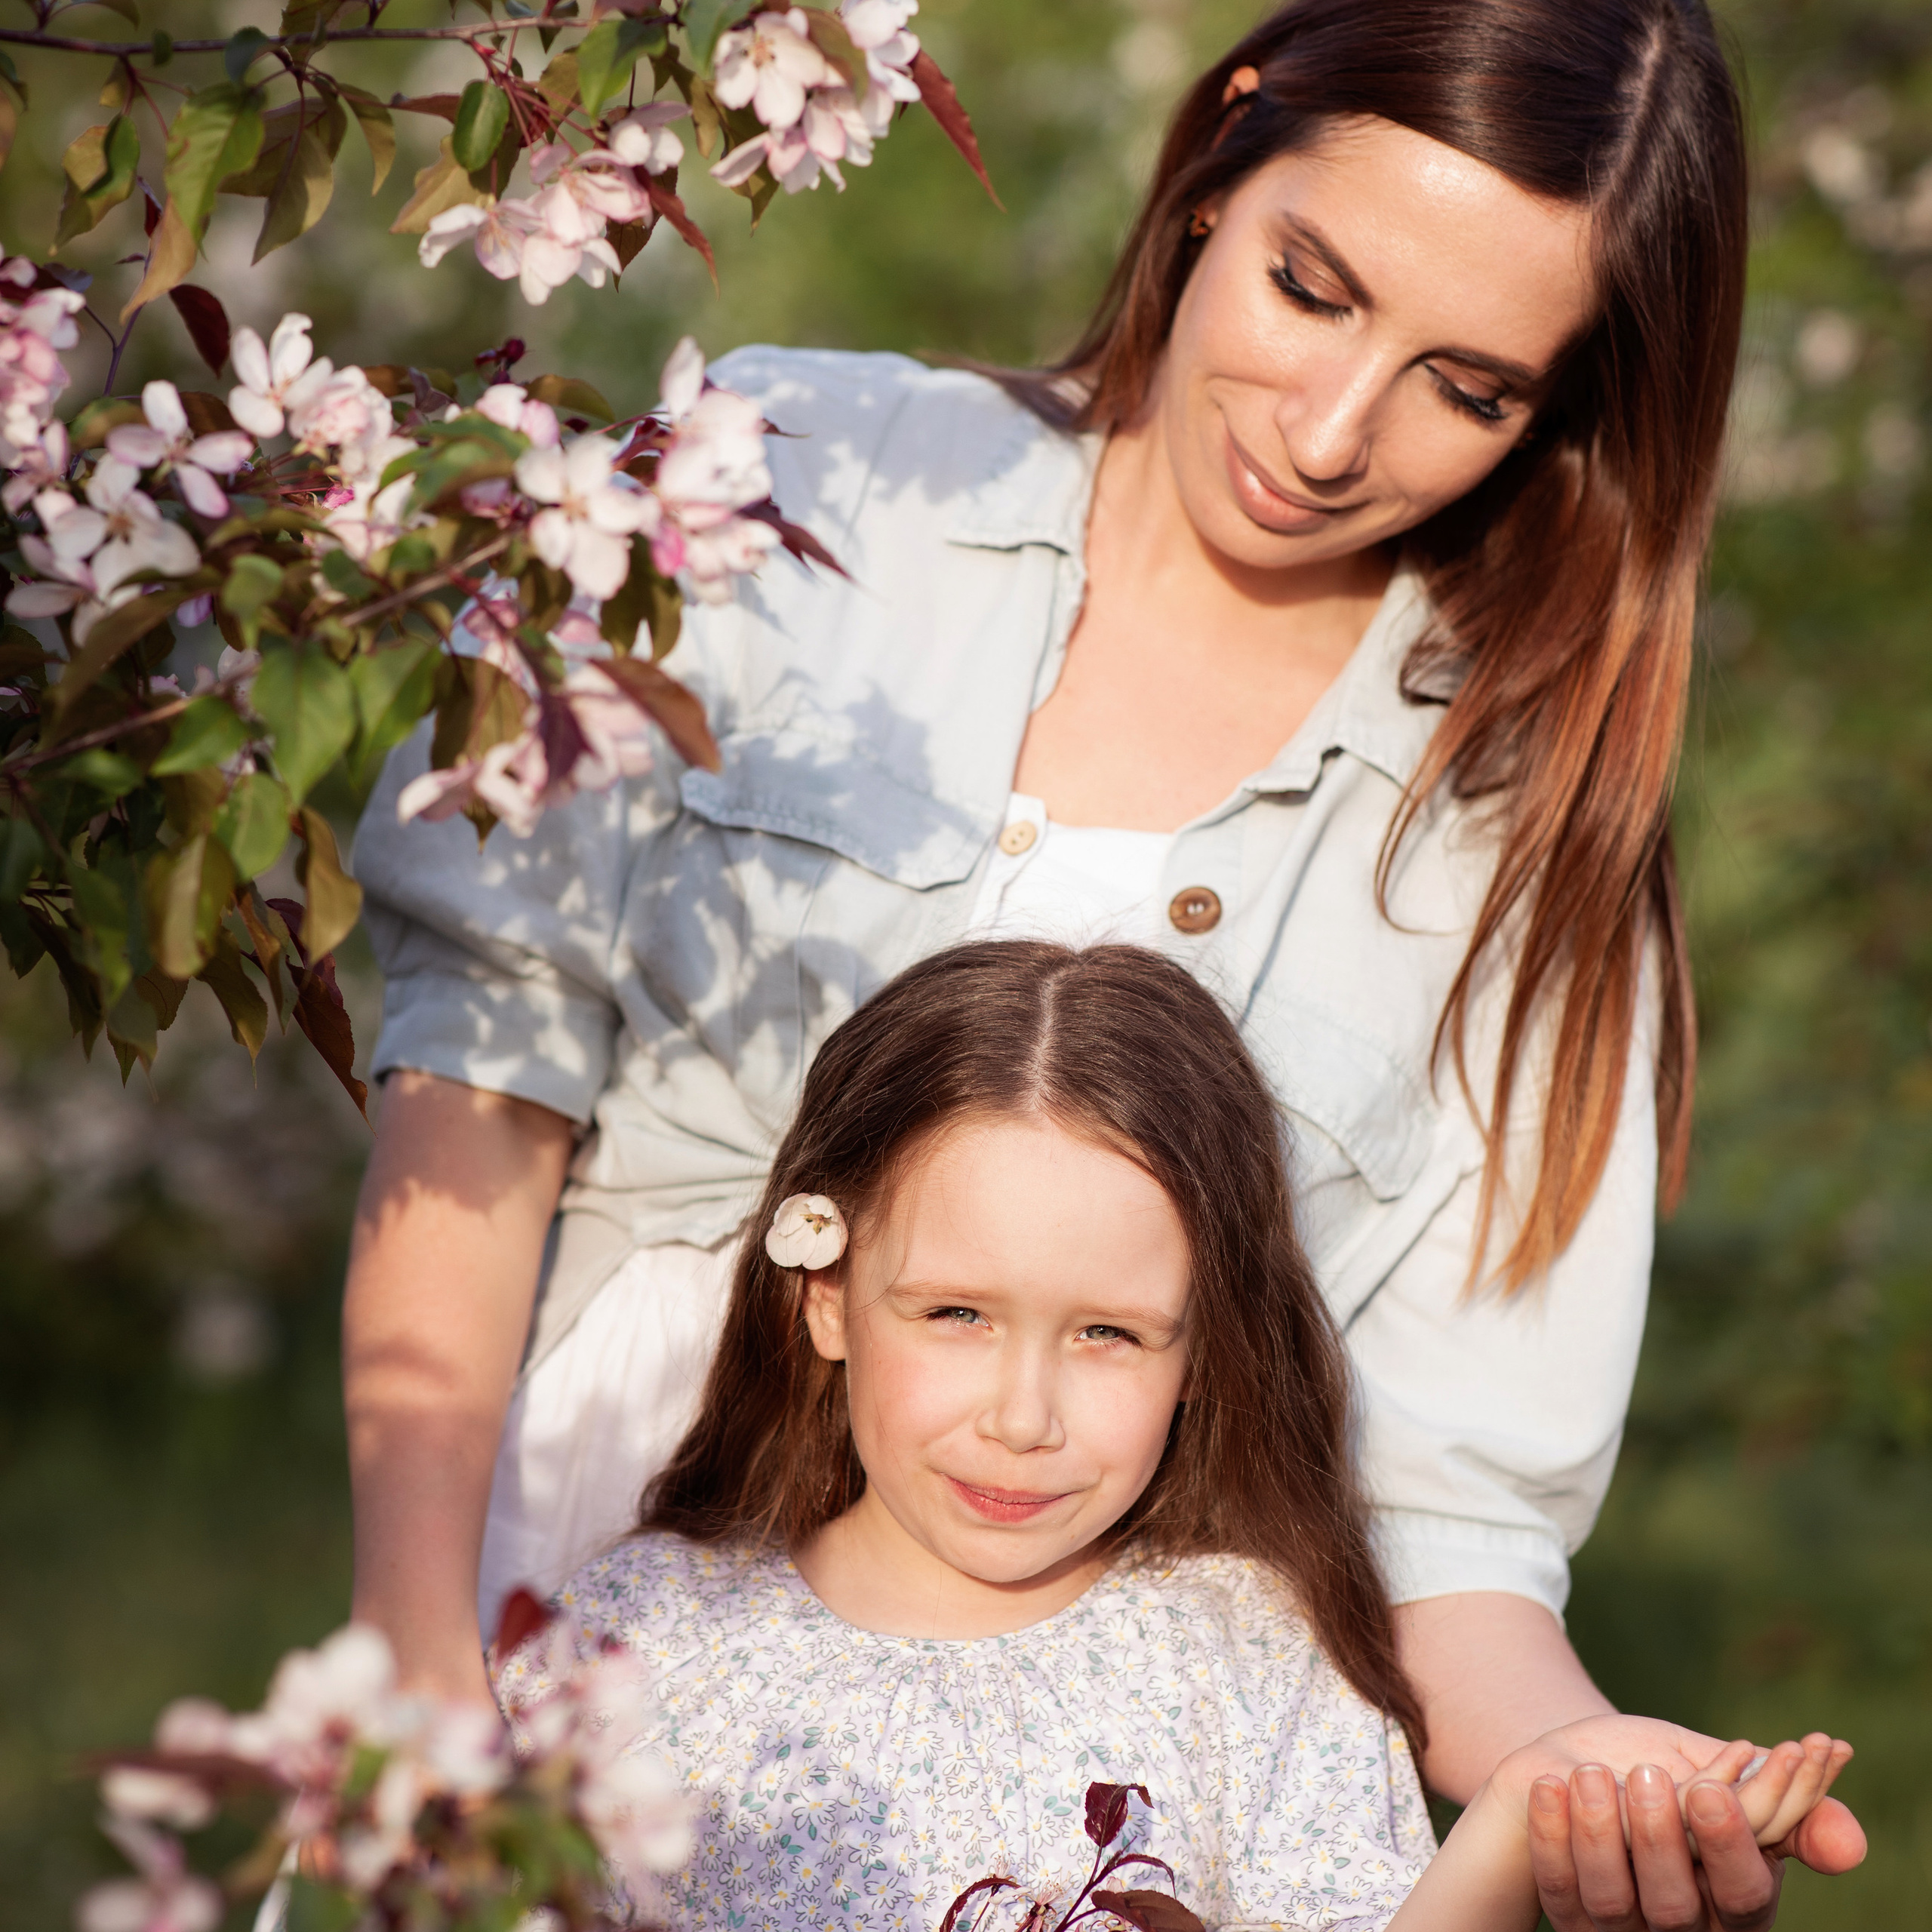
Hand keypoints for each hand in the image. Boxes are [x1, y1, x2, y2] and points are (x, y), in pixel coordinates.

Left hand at [1524, 1733, 1863, 1931]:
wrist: (1602, 1773)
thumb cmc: (1681, 1780)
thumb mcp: (1732, 1783)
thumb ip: (1786, 1804)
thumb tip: (1850, 1840)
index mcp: (1737, 1901)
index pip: (1743, 1893)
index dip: (1728, 1845)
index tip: (1709, 1786)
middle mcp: (1684, 1927)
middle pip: (1675, 1906)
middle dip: (1660, 1838)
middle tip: (1648, 1773)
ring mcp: (1623, 1927)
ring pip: (1610, 1901)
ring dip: (1599, 1836)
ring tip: (1590, 1772)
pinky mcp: (1572, 1915)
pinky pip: (1559, 1887)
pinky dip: (1552, 1836)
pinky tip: (1550, 1783)